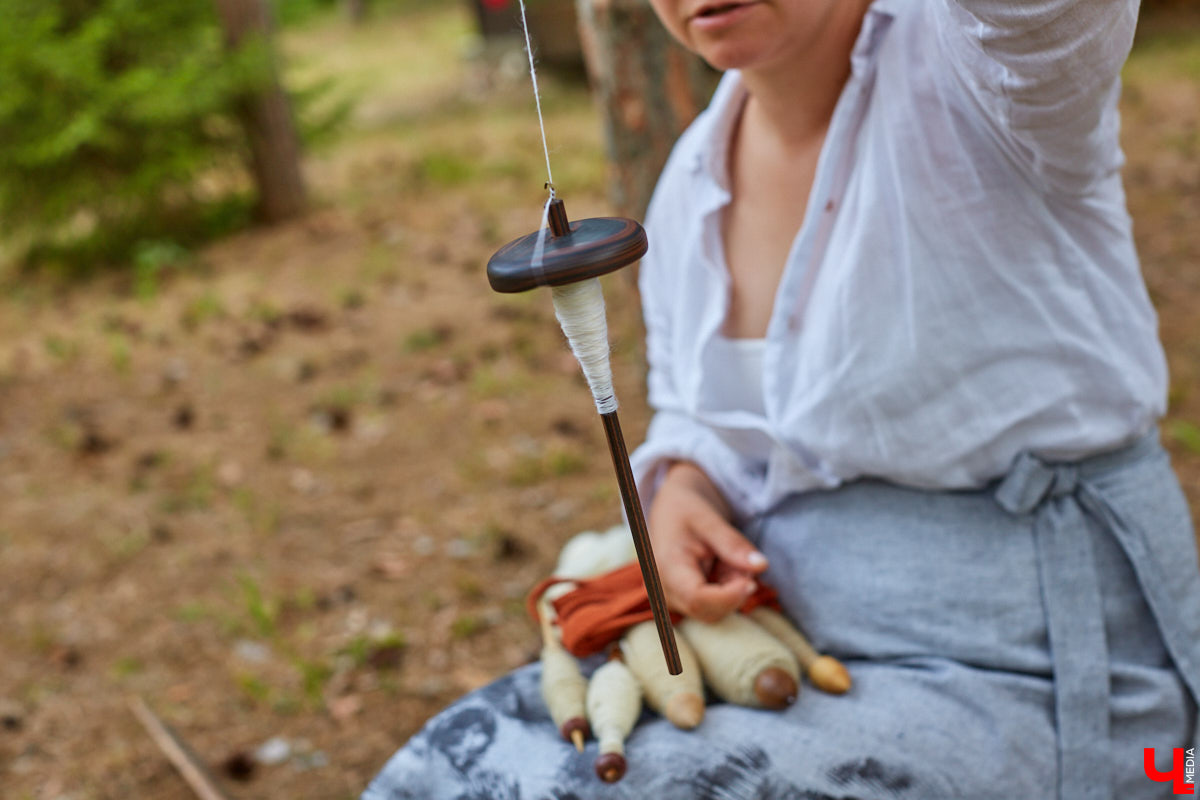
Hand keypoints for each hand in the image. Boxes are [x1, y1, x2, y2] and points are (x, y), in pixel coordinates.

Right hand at [648, 461, 767, 622]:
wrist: (670, 510)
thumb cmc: (685, 511)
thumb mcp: (709, 519)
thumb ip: (733, 544)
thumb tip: (762, 566)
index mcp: (667, 567)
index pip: (698, 599)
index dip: (729, 597)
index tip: (752, 583)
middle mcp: (665, 591)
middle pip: (709, 612)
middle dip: (734, 591)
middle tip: (741, 560)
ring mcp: (674, 600)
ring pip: (716, 611)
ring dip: (732, 588)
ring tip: (727, 558)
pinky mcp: (684, 603)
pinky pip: (714, 606)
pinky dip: (727, 588)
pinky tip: (722, 567)